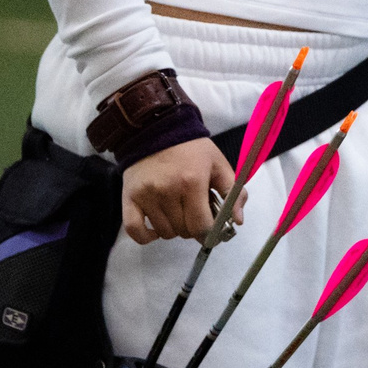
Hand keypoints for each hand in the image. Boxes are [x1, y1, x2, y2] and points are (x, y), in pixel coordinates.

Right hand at [120, 137, 237, 243]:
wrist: (157, 130)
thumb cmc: (192, 149)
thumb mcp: (218, 164)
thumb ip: (233, 192)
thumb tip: (238, 221)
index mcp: (192, 182)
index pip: (201, 226)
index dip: (209, 233)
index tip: (212, 230)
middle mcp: (167, 191)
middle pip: (183, 231)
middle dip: (193, 228)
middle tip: (194, 214)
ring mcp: (146, 196)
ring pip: (164, 233)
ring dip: (174, 229)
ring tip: (177, 212)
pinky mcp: (129, 198)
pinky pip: (134, 231)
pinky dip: (146, 237)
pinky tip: (156, 229)